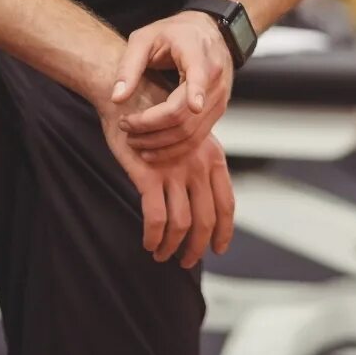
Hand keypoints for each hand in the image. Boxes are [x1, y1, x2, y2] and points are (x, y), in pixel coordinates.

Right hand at [99, 86, 235, 266]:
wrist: (129, 93)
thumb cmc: (155, 118)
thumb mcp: (187, 138)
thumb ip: (197, 165)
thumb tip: (200, 201)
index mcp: (212, 156)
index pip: (226, 202)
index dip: (224, 230)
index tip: (219, 248)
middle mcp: (198, 164)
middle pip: (206, 218)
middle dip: (197, 246)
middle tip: (186, 262)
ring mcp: (175, 169)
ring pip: (182, 223)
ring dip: (172, 246)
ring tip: (161, 255)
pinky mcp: (150, 174)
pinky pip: (156, 217)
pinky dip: (153, 236)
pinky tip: (148, 243)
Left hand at [110, 11, 232, 155]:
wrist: (207, 31)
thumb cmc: (175, 33)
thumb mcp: (145, 39)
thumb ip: (128, 67)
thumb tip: (116, 98)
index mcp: (198, 53)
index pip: (200, 77)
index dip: (196, 93)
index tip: (194, 106)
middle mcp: (215, 78)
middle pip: (186, 115)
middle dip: (152, 128)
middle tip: (125, 126)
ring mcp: (219, 97)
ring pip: (192, 133)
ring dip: (161, 143)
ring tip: (135, 140)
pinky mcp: (217, 112)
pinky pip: (198, 137)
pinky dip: (175, 147)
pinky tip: (153, 147)